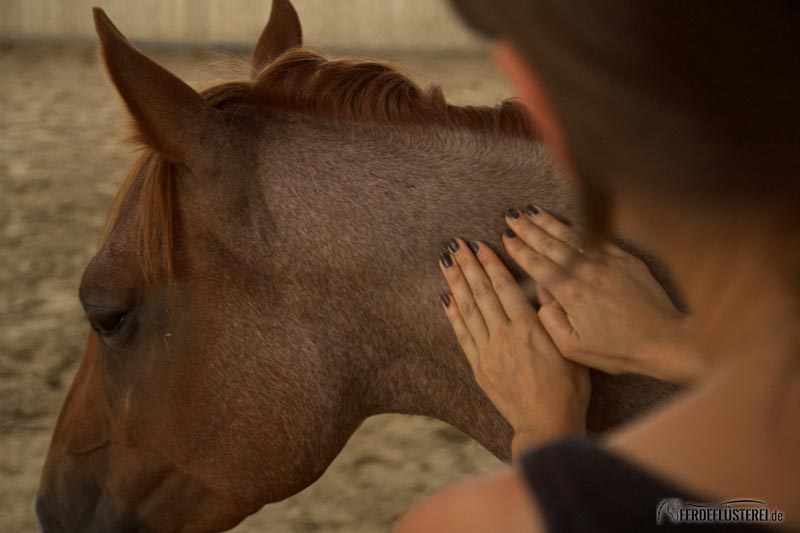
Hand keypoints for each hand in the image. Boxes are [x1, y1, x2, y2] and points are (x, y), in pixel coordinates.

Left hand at [438, 238, 589, 457]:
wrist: (547, 424)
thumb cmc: (568, 388)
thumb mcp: (571, 347)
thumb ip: (556, 315)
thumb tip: (545, 284)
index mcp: (530, 329)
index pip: (505, 287)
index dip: (490, 263)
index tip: (480, 244)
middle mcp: (505, 336)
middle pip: (482, 292)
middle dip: (468, 265)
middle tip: (456, 243)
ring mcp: (488, 352)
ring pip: (468, 309)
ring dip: (456, 282)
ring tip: (446, 261)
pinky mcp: (479, 367)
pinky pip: (462, 335)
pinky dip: (453, 314)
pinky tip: (446, 297)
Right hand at [502, 205, 704, 384]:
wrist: (666, 341)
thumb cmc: (619, 350)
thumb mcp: (574, 348)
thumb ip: (549, 321)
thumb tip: (541, 297)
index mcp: (571, 293)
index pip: (537, 265)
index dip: (519, 250)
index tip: (506, 236)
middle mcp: (587, 271)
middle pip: (550, 244)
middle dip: (528, 229)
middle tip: (512, 216)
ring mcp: (607, 262)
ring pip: (571, 236)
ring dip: (549, 222)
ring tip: (532, 211)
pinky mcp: (625, 259)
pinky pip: (596, 237)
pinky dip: (578, 227)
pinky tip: (567, 221)